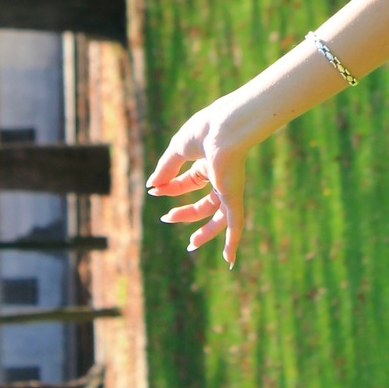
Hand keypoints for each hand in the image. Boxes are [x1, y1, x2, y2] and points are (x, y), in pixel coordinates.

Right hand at [146, 101, 246, 266]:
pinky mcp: (235, 196)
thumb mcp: (178, 149)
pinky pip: (236, 223)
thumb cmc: (204, 131)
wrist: (225, 126)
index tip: (153, 190)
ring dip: (207, 232)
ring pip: (220, 217)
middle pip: (204, 203)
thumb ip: (166, 168)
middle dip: (186, 213)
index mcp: (208, 163)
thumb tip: (152, 186)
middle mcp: (220, 177)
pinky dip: (233, 241)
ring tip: (192, 244)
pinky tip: (230, 260)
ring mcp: (229, 188)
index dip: (169, 188)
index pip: (187, 182)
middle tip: (167, 218)